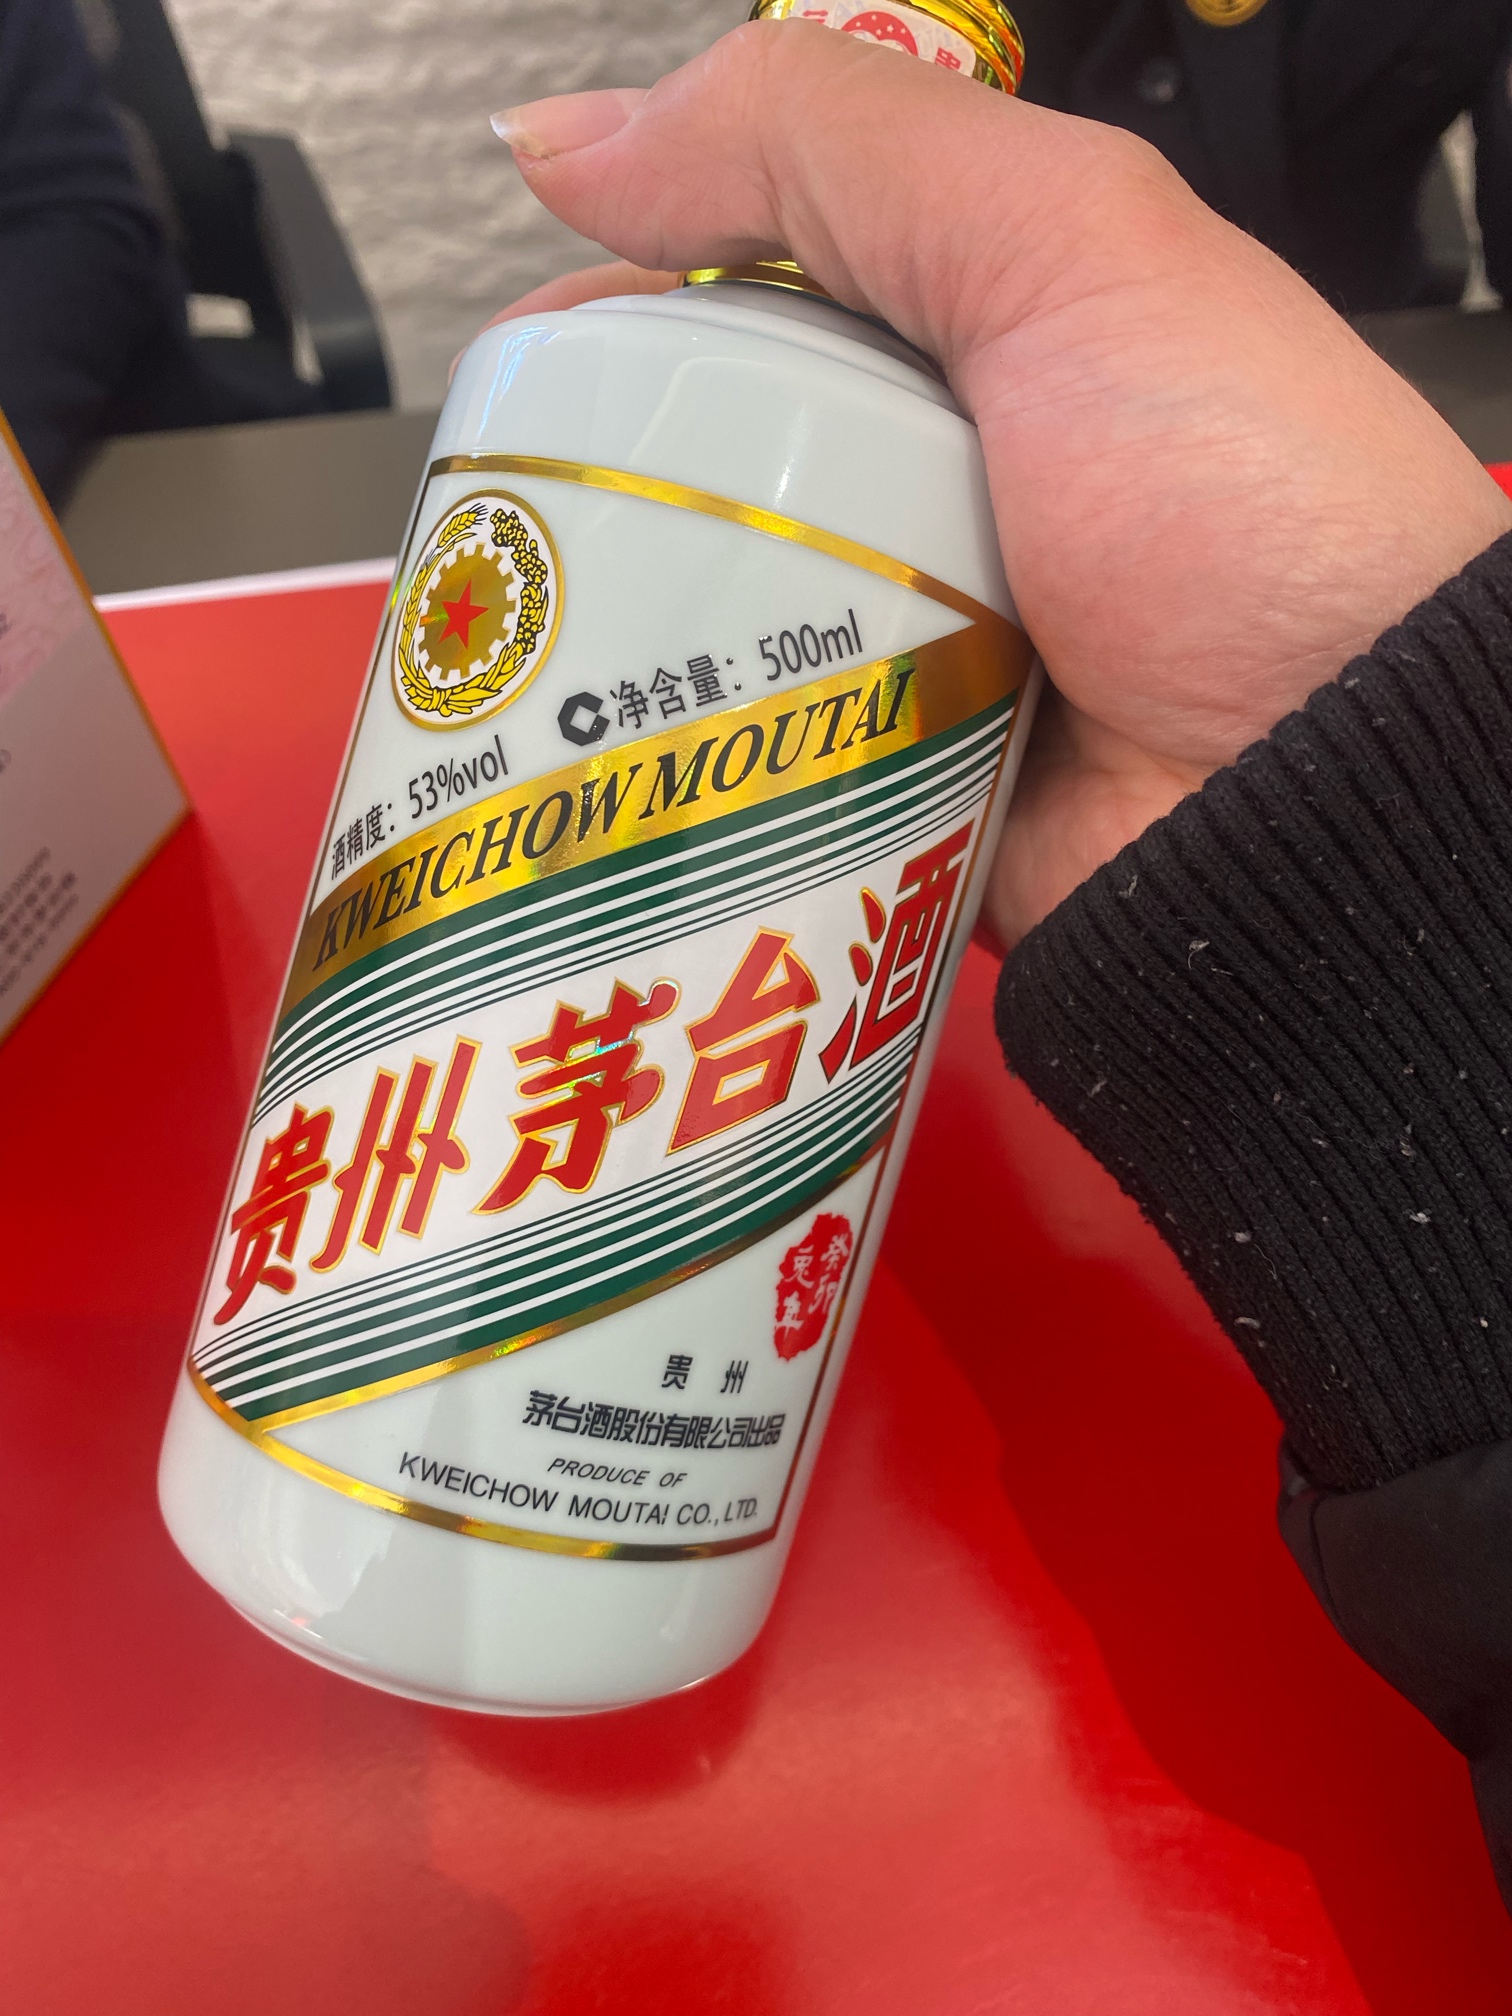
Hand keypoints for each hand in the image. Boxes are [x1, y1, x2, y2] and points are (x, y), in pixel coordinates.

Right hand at [489, 23, 1511, 944]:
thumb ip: (826, 146)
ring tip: (521, 683)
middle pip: (699, 481)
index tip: (518, 380)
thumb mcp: (1061, 247)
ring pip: (705, 640)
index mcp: (965, 348)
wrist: (1328, 796)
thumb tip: (571, 130)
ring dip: (612, 659)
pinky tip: (603, 784)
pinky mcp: (891, 793)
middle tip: (506, 554)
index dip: (613, 325)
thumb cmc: (1253, 511)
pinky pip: (751, 774)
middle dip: (588, 510)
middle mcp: (929, 496)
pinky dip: (681, 777)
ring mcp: (908, 652)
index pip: (739, 304)